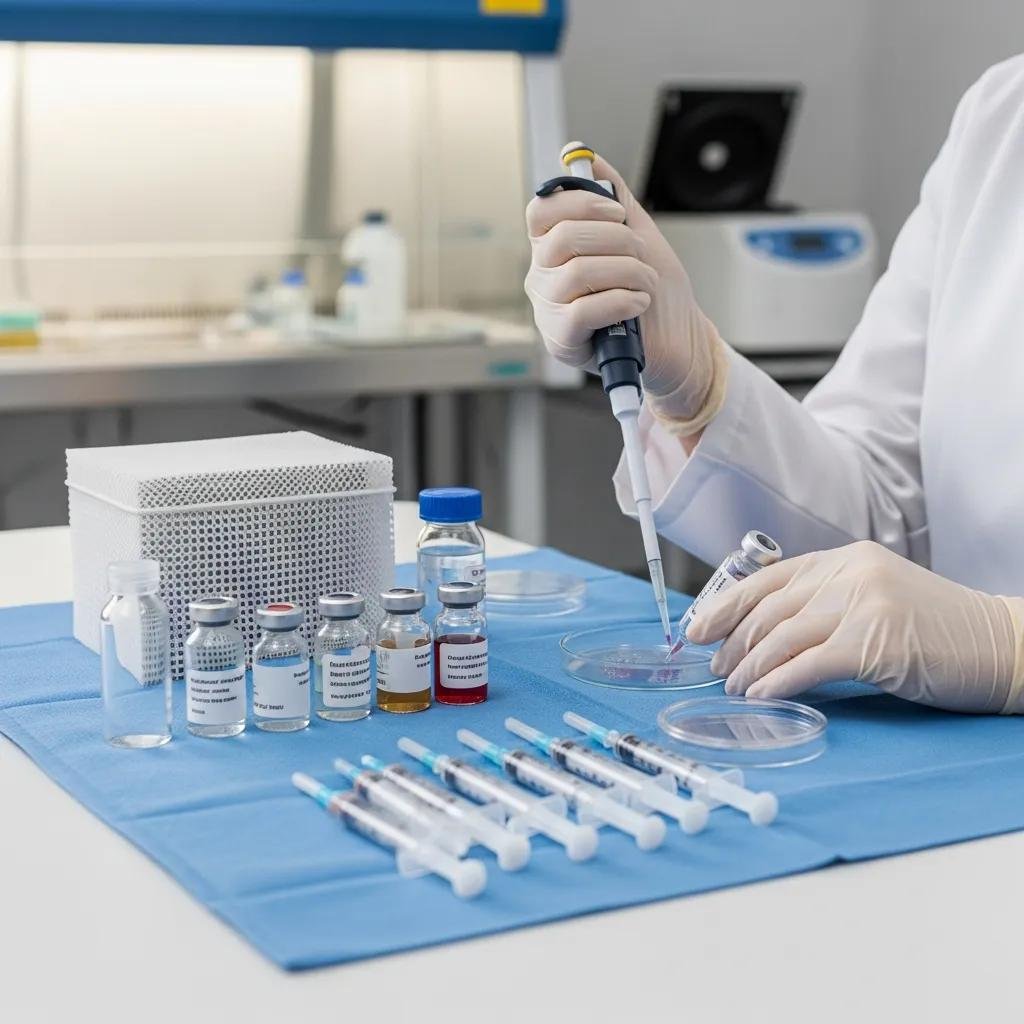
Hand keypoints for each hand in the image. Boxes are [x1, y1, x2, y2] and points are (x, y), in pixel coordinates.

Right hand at [524, 152, 723, 421]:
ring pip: (578, 273)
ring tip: (645, 283)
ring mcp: (549, 310)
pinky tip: (638, 305)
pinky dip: (621, 301)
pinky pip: (582, 311)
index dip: (578, 202)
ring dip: (627, 272)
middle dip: (616, 239)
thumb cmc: (656, 292)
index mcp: (553, 249)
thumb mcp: (638, 233)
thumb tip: (585, 157)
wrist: (679, 341)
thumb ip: (612, 196)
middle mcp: (543, 278)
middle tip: (640, 253)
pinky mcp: (562, 340)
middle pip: (562, 237)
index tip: (616, 212)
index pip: (541, 212)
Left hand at [687, 540, 1019, 712]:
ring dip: (750, 668)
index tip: (699, 629)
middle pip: (768, 608)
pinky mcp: (874, 642)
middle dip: (733, 642)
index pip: (768, 578)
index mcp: (844, 559)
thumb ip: (826, 602)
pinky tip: (762, 697)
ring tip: (735, 689)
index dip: (726, 604)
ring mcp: (862, 604)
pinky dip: (777, 683)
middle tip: (715, 669)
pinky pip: (807, 664)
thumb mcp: (875, 598)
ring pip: (781, 636)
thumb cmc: (936, 630)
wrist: (1003, 646)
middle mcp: (849, 573)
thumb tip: (763, 632)